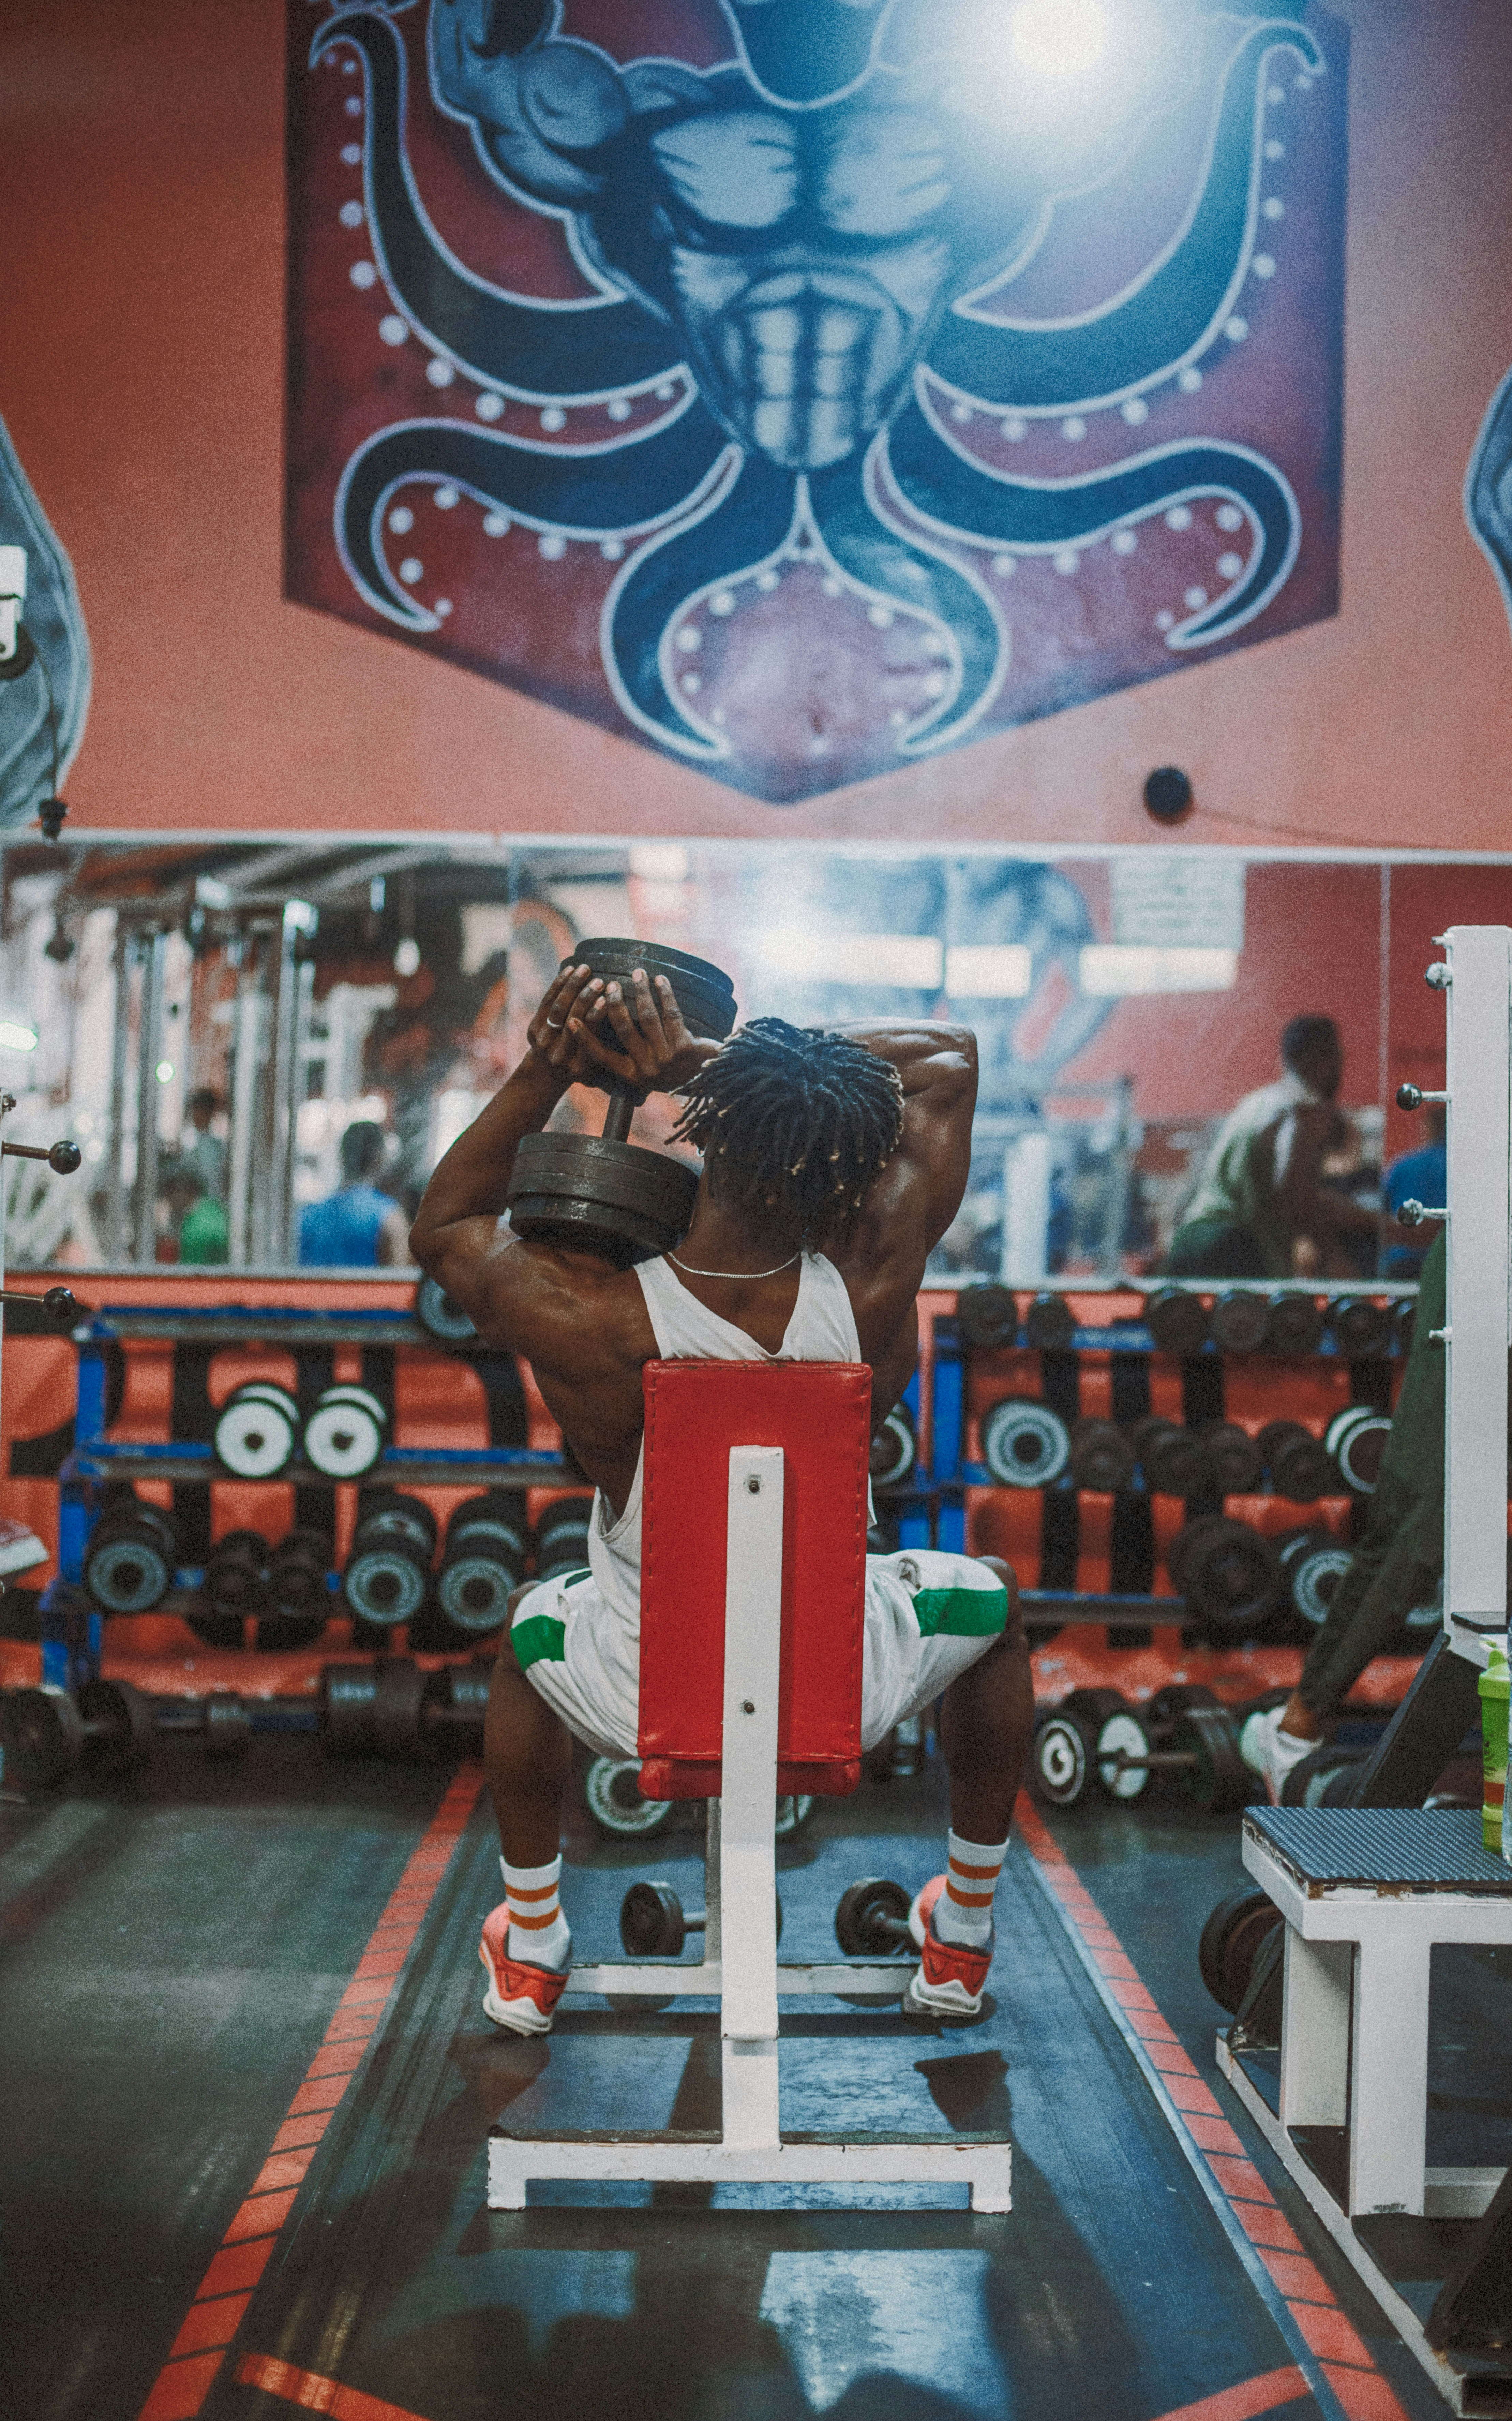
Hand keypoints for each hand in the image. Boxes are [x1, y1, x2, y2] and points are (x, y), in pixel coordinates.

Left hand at [526, 964, 608, 1083]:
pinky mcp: (533, 1030)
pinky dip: (558, 984)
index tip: (607, 998)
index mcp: (580, 1067)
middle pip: (572, 1019)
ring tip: (585, 970)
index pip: (589, 1037)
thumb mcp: (597, 1063)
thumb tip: (627, 1014)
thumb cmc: (582, 1064)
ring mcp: (544, 1042)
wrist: (546, 1073)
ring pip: (558, 1008)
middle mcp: (560, 1056)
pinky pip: (546, 1002)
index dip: (596, 1016)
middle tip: (599, 981)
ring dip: (571, 986)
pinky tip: (569, 970)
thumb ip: (607, 1043)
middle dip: (585, 997)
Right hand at [561, 967, 719, 1099]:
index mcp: (634, 1076)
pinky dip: (665, 993)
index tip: (570, 1020)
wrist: (713, 1078)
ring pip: (648, 1017)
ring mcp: (667, 1059)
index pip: (603, 1057)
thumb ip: (630, 1059)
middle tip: (609, 984)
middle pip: (624, 1030)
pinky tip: (660, 980)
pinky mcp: (684, 1047)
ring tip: (637, 973)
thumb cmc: (677, 1070)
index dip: (586, 1039)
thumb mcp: (651, 1071)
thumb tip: (599, 1037)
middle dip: (615, 1003)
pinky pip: (671, 1013)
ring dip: (641, 991)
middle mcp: (648, 1070)